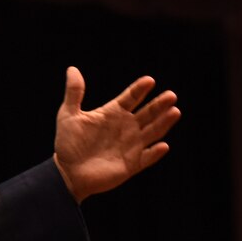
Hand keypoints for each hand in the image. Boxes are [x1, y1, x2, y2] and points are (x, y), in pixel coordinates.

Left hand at [52, 66, 179, 202]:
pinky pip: (147, 158)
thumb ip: (74, 93)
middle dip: (159, 104)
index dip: (140, 89)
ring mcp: (130, 145)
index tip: (149, 80)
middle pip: (148, 113)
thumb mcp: (68, 115)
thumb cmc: (67, 143)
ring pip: (152, 132)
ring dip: (164, 123)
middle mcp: (126, 127)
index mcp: (113, 113)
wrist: (67, 172)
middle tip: (171, 95)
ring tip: (174, 111)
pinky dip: (155, 153)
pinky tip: (163, 145)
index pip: (131, 97)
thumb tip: (72, 69)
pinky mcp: (131, 164)